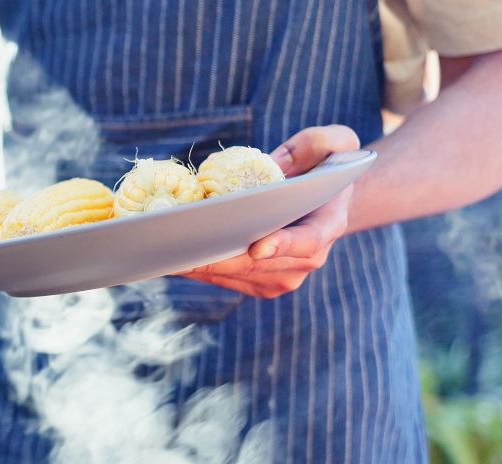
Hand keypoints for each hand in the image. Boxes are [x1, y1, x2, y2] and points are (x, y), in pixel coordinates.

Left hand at [181, 125, 360, 296]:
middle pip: (255, 263)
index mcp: (327, 226)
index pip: (307, 242)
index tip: (258, 246)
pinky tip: (174, 251)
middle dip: (216, 253)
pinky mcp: (259, 284)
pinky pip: (223, 278)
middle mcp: (307, 261)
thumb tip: (275, 164)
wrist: (324, 202)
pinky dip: (198, 266)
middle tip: (179, 242)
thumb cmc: (326, 167)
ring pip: (233, 273)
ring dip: (200, 261)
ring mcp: (283, 277)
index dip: (282, 245)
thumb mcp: (334, 142)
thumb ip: (316, 143)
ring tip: (167, 245)